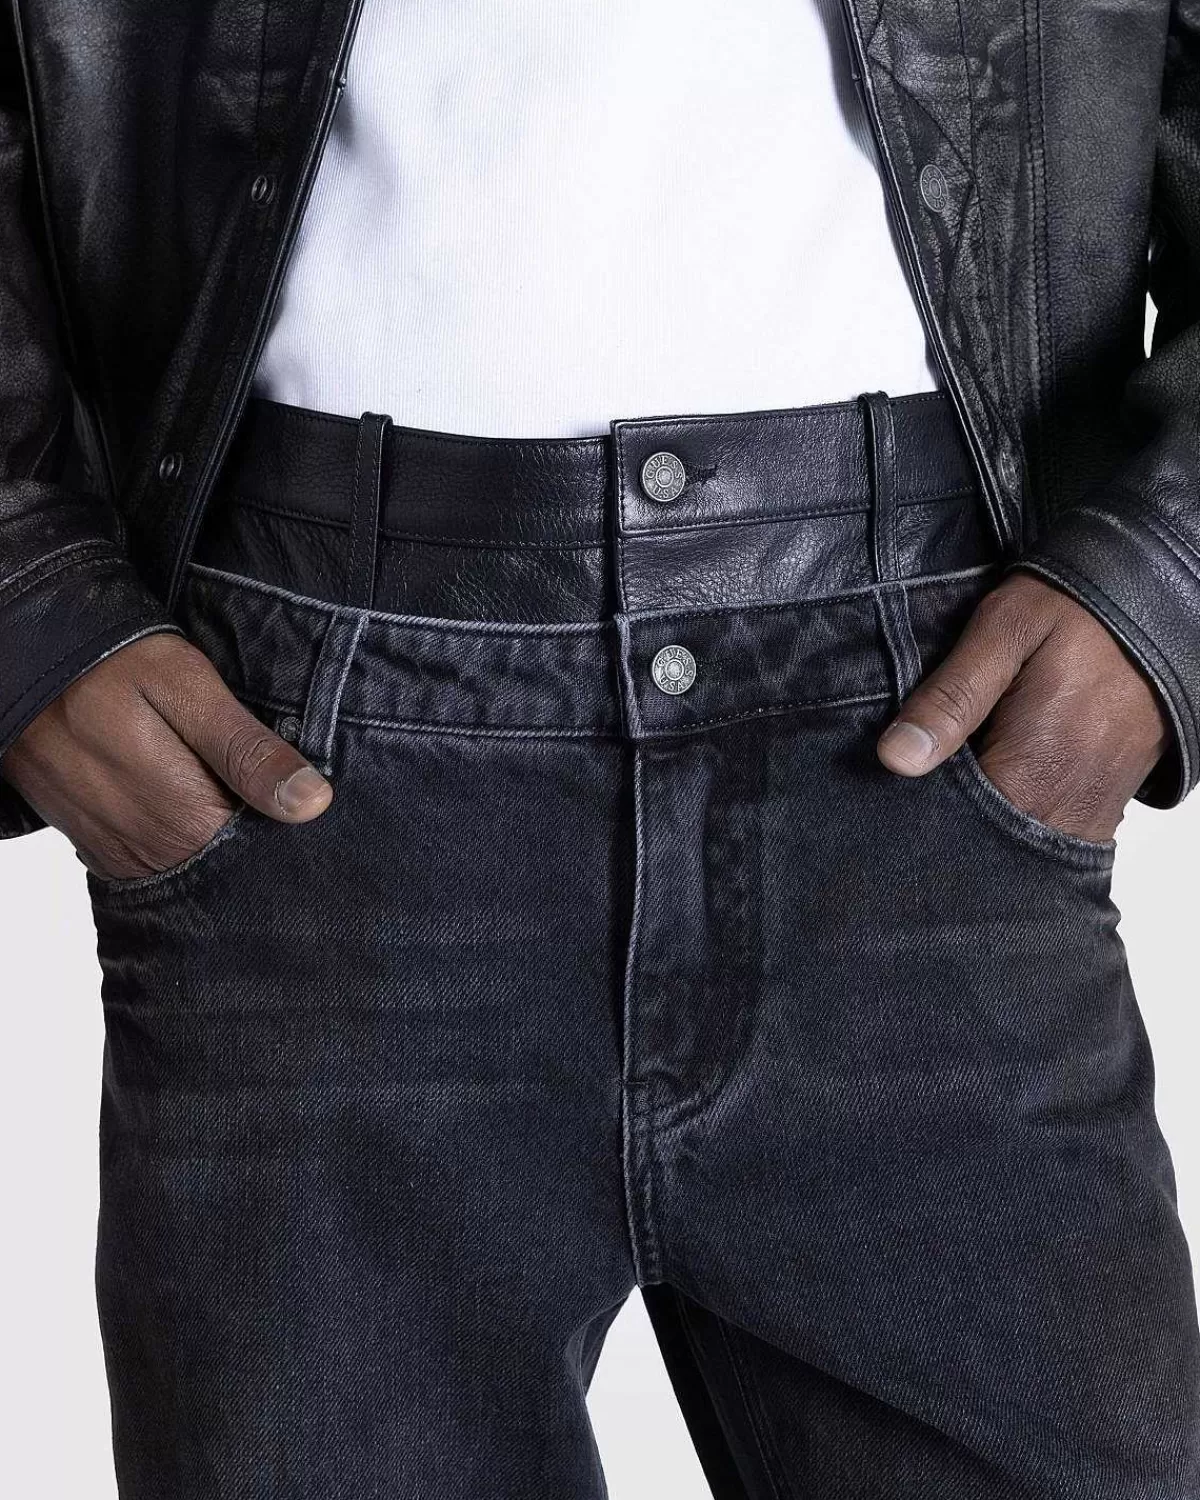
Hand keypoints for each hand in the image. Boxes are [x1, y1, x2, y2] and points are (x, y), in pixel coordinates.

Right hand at [2, 632, 331, 878]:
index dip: (283, 815)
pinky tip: (178, 789)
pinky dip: (172, 831)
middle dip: (248, 822)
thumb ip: (246, 750)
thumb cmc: (109, 663)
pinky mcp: (95, 846)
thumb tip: (312, 803)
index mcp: (184, 817)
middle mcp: (149, 849)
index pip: (263, 848)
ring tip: (209, 773)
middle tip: (249, 771)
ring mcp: (117, 852)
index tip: (294, 785)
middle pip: (226, 858)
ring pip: (190, 860)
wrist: (21, 659)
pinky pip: (152, 857)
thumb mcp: (187, 688)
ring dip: (208, 826)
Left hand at [876, 572, 1168, 841]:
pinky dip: (1012, 821)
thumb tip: (895, 758)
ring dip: (976, 824)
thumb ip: (952, 696)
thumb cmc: (1079, 612)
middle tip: (918, 775)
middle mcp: (1065, 811)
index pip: (949, 834)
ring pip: (1011, 851)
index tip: (892, 783)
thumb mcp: (1004, 631)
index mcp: (1032, 774)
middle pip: (980, 850)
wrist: (1160, 608)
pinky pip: (1045, 838)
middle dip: (942, 824)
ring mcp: (1089, 816)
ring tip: (955, 774)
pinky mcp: (1102, 811)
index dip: (912, 813)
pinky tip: (992, 780)